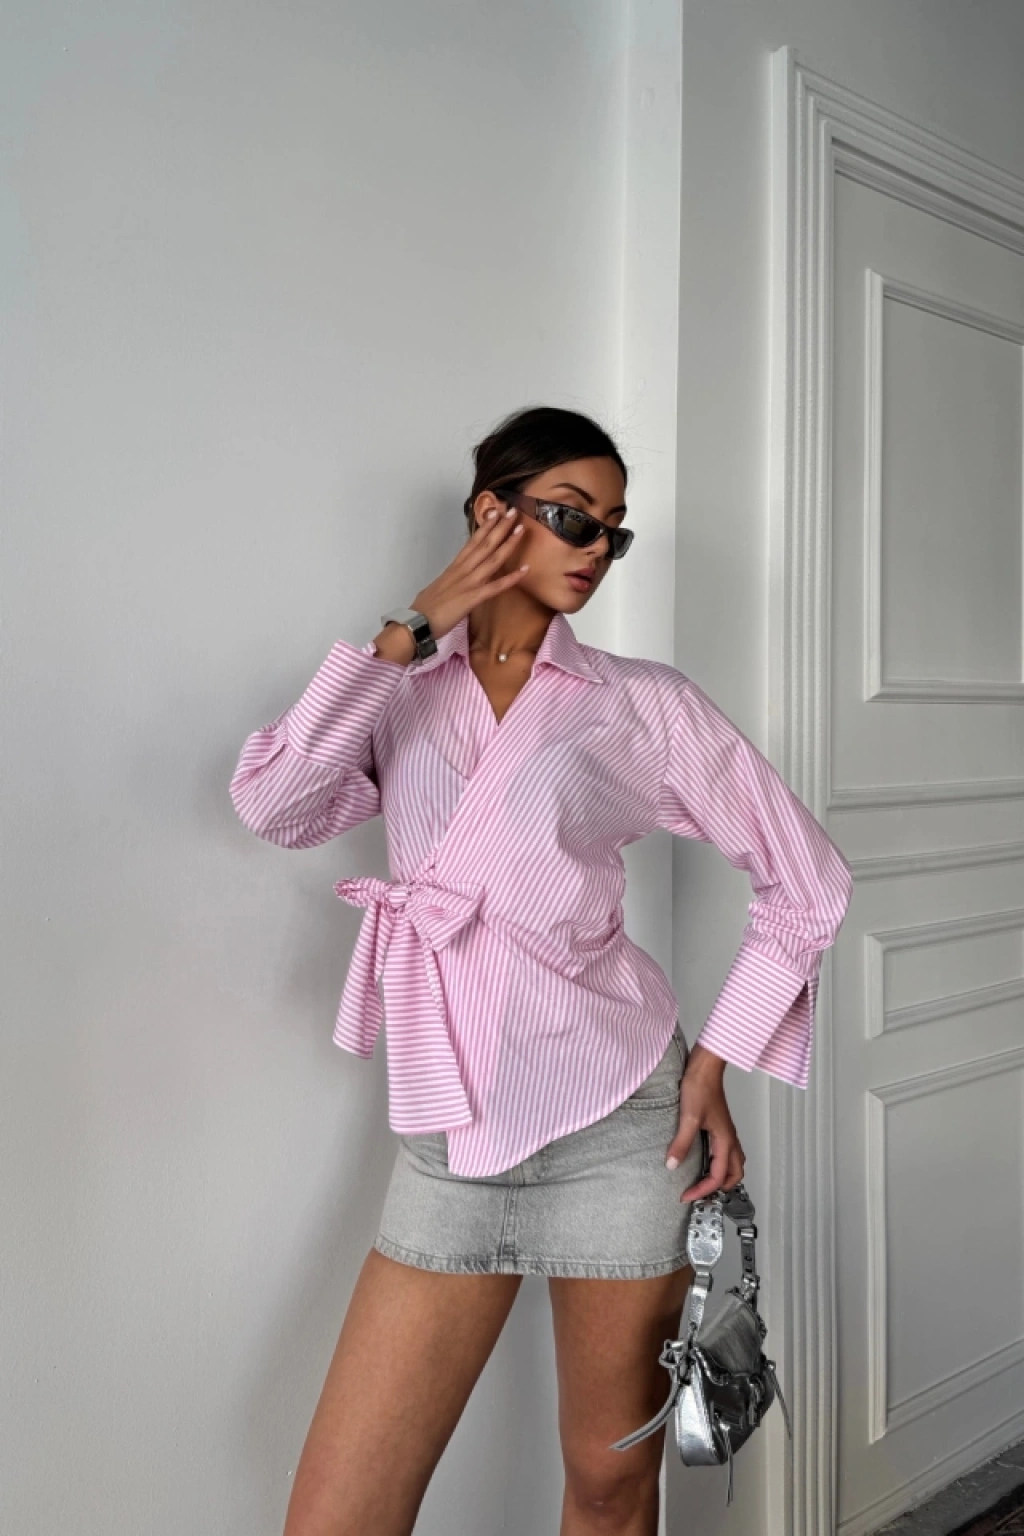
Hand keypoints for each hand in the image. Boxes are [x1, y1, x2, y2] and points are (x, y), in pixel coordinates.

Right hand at [405, 502, 529, 636]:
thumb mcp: (438, 587)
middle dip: (500, 526)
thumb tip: (452, 580)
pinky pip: (496, 586)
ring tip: (520, 529)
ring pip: (492, 559)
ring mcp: (468, 582)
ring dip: (508, 543)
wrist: (417, 622)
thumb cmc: (424, 608)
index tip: (495, 512)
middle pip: (484, 544)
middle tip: (512, 511)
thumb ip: (449, 580)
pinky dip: (511, 578)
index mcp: (454, 567)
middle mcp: (463, 570)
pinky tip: (525, 570)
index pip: (472, 542)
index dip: (485, 526)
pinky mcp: (472, 598)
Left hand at [667, 1044, 745, 1202]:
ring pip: (732, 1162)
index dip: (702, 1190)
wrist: (705, 1066)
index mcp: (725, 1140)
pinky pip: (724, 1151)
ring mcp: (725, 1132)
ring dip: (721, 1176)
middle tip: (700, 1195)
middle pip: (734, 1173)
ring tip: (703, 1183)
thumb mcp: (688, 1117)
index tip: (686, 1196)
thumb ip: (681, 1143)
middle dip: (719, 1188)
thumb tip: (672, 1165)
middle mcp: (729, 1138)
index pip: (718, 1176)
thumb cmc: (701, 1086)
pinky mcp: (719, 1125)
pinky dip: (717, 1162)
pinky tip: (702, 1159)